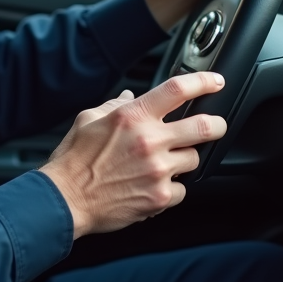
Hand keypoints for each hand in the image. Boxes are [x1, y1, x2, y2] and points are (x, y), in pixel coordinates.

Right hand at [38, 73, 226, 237]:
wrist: (65, 199)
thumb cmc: (74, 160)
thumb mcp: (89, 119)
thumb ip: (115, 105)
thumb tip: (131, 95)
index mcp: (133, 116)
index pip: (178, 89)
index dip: (204, 81)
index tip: (215, 81)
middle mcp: (150, 141)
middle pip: (204, 126)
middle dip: (217, 125)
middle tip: (216, 126)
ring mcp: (158, 170)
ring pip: (194, 159)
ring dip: (185, 159)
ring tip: (165, 162)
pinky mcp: (160, 197)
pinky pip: (182, 189)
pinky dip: (172, 187)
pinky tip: (154, 185)